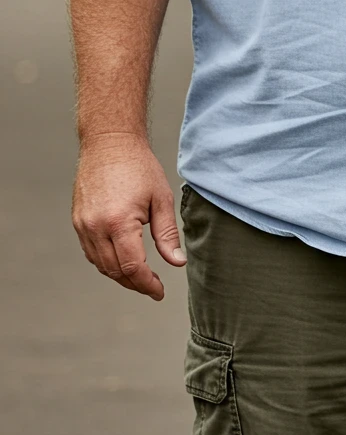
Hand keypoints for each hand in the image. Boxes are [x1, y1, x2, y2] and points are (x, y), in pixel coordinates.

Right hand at [72, 133, 186, 300]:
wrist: (109, 142)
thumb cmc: (139, 166)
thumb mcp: (161, 198)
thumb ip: (167, 234)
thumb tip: (177, 262)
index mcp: (119, 223)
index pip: (132, 268)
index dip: (147, 284)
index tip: (159, 292)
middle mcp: (96, 228)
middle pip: (114, 272)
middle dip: (135, 283)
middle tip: (153, 286)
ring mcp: (83, 226)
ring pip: (100, 265)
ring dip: (120, 275)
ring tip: (141, 276)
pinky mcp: (78, 221)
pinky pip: (91, 252)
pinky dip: (106, 262)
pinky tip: (122, 259)